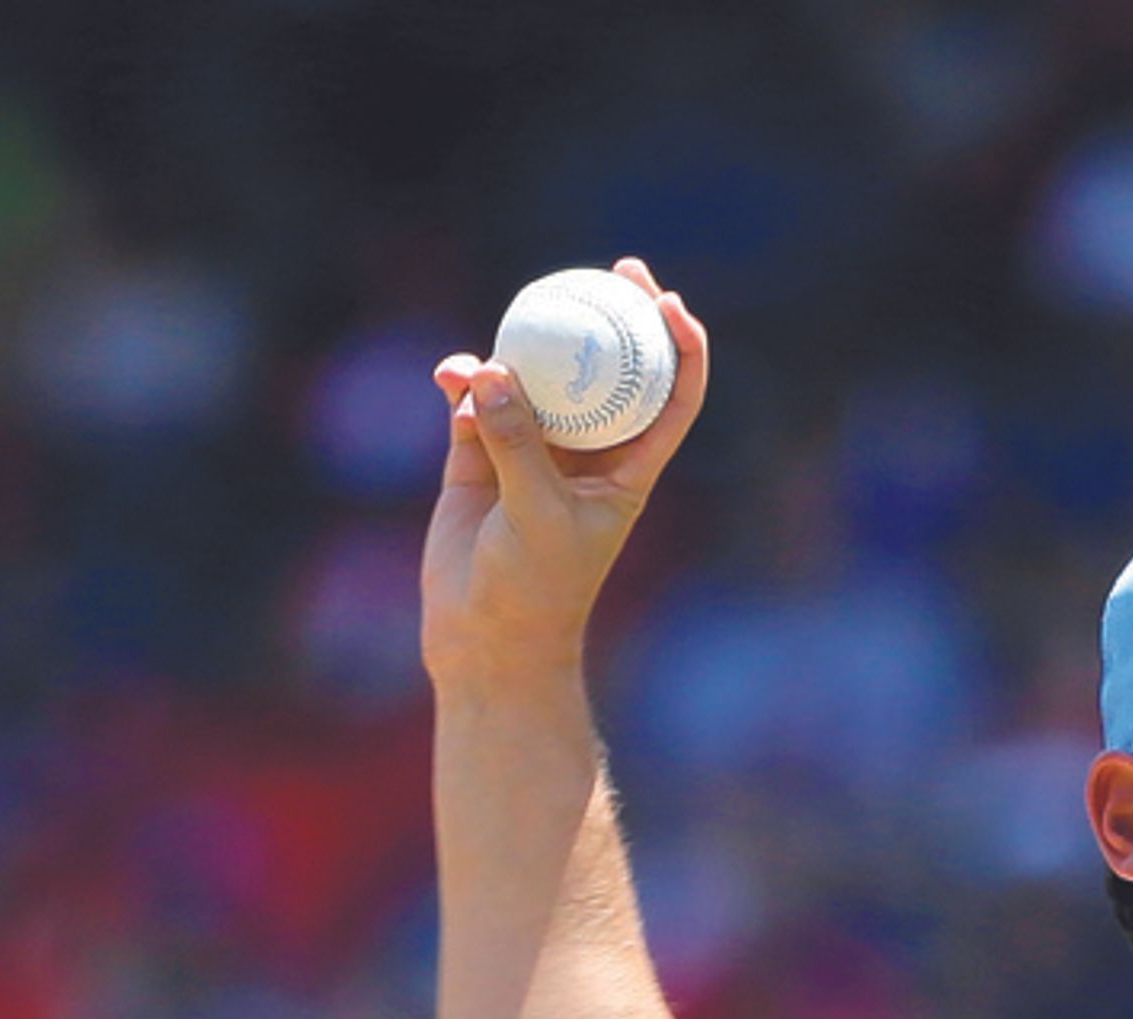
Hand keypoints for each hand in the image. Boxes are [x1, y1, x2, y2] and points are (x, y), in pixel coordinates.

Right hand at [421, 256, 708, 690]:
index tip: (669, 304)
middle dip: (617, 315)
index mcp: (629, 468)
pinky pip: (476, 399)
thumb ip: (519, 444)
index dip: (682, 348)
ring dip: (527, 346)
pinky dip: (465, 379)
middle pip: (613, 369)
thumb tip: (494, 371)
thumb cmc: (533, 588)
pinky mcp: (479, 454)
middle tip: (610, 268)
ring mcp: (533, 448)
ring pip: (539, 376)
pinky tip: (450, 374)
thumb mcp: (536, 515)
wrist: (484, 635)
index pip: (672, 398)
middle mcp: (587, 451)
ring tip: (519, 319)